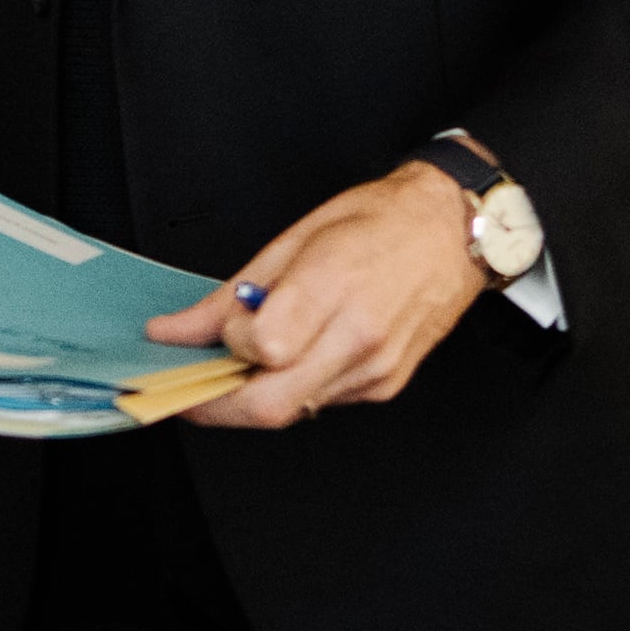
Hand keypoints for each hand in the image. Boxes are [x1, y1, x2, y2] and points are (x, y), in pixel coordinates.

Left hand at [142, 166, 483, 428]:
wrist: (454, 231)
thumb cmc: (381, 220)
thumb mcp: (296, 237)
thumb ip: (231, 294)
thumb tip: (175, 331)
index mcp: (333, 284)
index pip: (262, 346)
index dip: (228, 342)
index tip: (216, 328)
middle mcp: (359, 335)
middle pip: (270, 404)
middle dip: (218, 406)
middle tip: (193, 388)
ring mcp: (375, 367)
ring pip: (293, 410)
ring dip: (256, 395)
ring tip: (246, 359)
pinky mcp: (385, 386)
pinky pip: (321, 401)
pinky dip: (293, 386)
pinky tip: (294, 356)